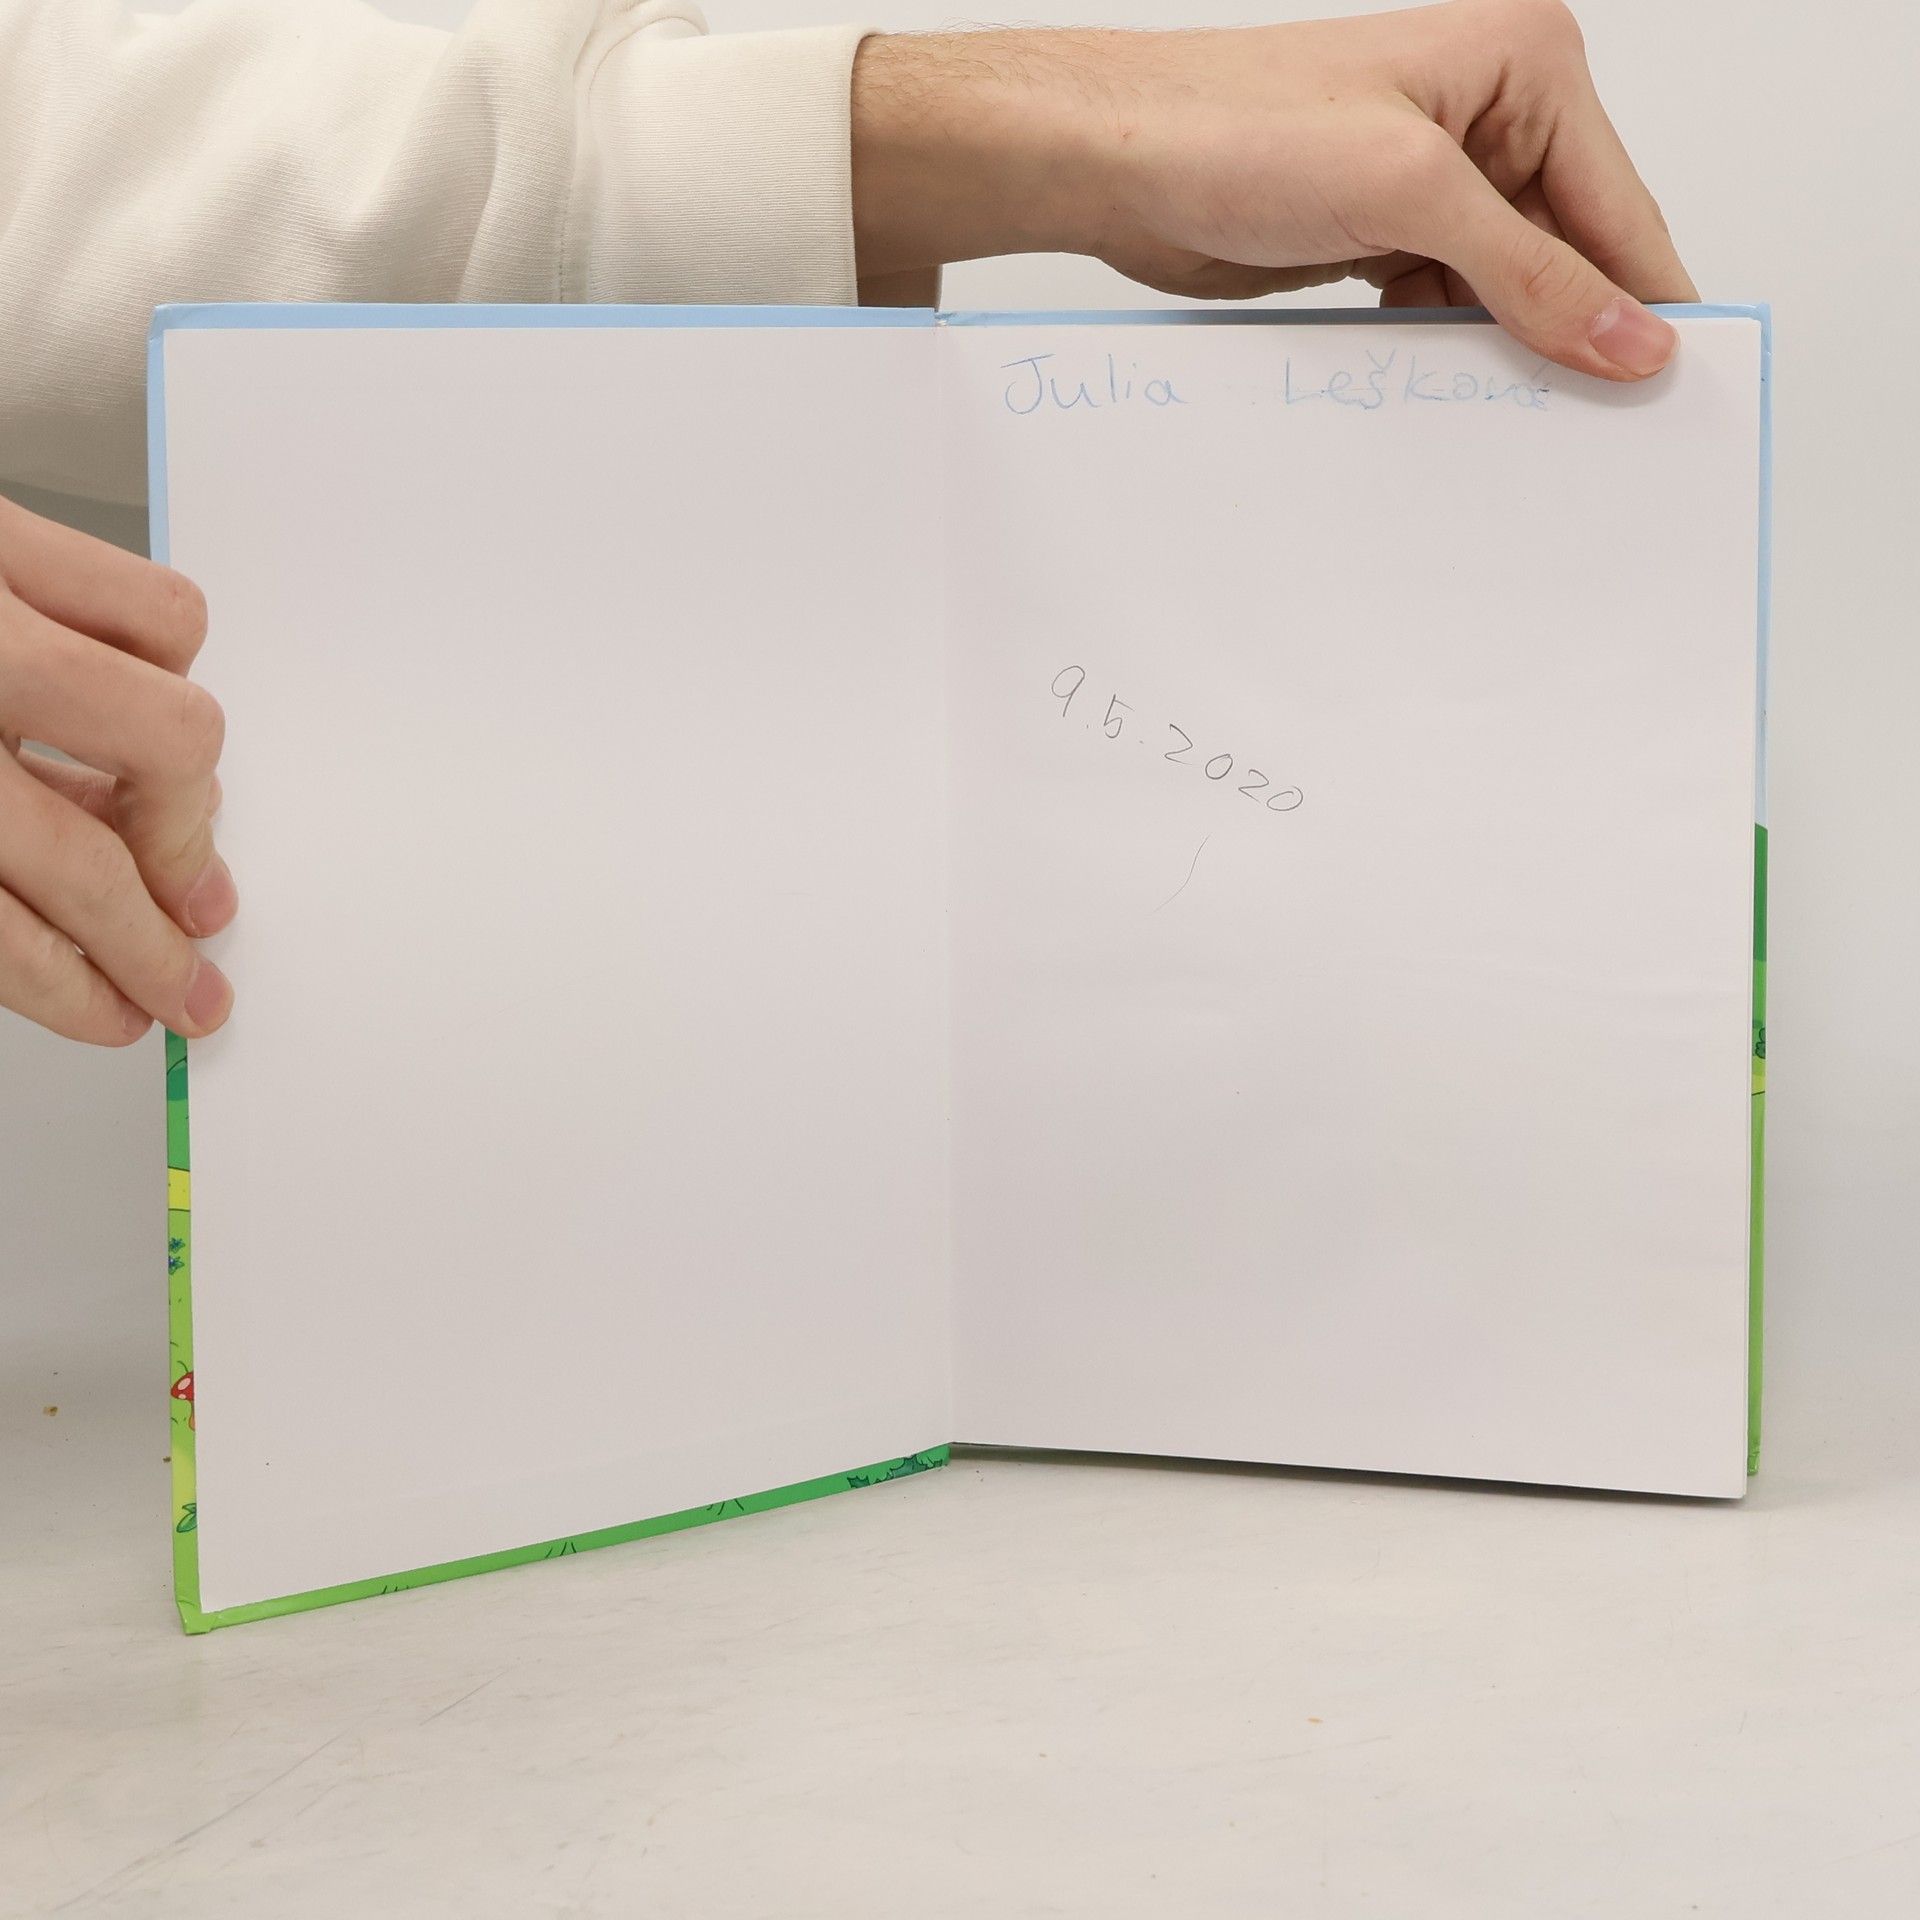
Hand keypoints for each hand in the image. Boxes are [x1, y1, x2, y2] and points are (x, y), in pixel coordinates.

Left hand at [0, 497, 233, 1045]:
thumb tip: (44, 934)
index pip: (0, 939)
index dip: (76, 988)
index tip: (120, 1008)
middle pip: (89, 861)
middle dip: (156, 938)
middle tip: (184, 965)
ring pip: (164, 732)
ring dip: (184, 805)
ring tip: (180, 841)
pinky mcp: (3, 535)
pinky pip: (158, 615)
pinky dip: (171, 673)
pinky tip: (139, 705)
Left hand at [851, 0, 1695, 379]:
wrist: (1116, 165)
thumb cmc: (1236, 128)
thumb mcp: (1408, 195)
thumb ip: (1529, 273)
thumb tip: (1629, 336)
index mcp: (1526, 66)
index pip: (1620, 207)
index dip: (1646, 304)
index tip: (1673, 394)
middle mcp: (1491, 118)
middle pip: (1570, 255)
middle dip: (1575, 335)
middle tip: (1598, 433)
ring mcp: (1436, 183)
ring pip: (1508, 293)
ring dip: (1507, 355)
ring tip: (1524, 428)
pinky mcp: (1385, 236)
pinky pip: (1448, 310)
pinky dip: (1450, 354)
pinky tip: (1451, 399)